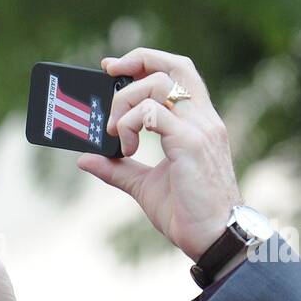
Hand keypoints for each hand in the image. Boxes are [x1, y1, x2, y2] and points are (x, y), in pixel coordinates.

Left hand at [76, 48, 242, 260]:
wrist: (215, 239)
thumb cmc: (188, 215)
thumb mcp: (145, 187)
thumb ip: (118, 168)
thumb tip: (85, 159)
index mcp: (199, 123)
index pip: (179, 71)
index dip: (146, 61)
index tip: (113, 69)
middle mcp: (204, 120)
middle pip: (173, 65)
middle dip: (134, 62)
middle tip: (106, 76)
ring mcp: (200, 129)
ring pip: (157, 84)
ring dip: (125, 102)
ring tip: (115, 133)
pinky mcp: (190, 143)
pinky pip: (151, 113)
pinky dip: (129, 124)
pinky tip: (126, 148)